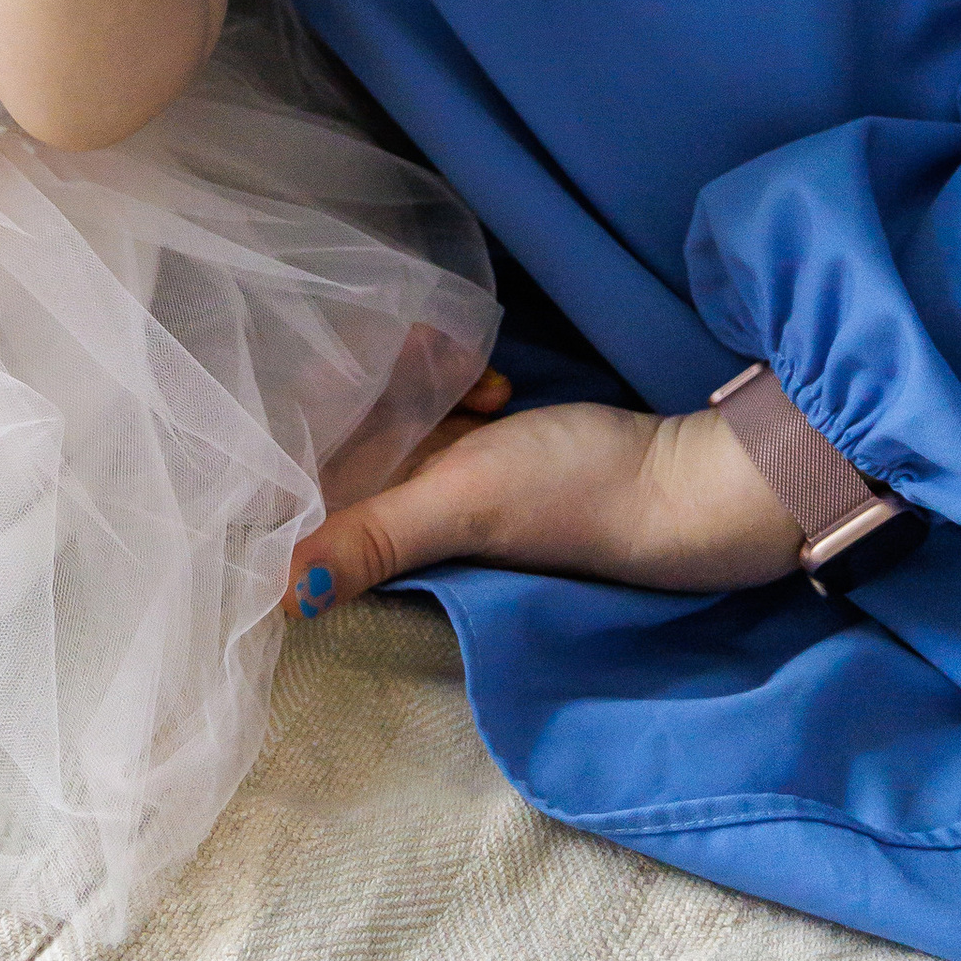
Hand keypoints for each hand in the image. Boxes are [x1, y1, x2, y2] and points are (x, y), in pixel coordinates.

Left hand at [286, 392, 802, 615]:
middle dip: (368, 389)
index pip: (298, 488)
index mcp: (384, 535)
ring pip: (388, 410)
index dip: (292, 431)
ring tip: (472, 378)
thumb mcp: (462, 505)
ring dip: (417, 377)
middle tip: (414, 360)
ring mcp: (442, 477)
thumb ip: (373, 537)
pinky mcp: (480, 449)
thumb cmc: (568, 493)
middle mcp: (402, 509)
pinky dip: (455, 381)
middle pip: (339, 438)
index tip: (318, 377)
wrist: (679, 478)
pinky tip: (496, 383)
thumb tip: (281, 600)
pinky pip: (436, 403)